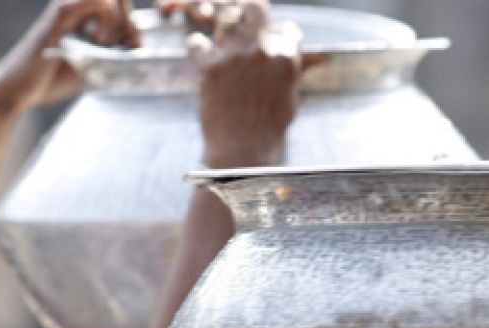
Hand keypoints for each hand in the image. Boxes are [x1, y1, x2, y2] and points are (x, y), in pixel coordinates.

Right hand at [0, 0, 138, 118]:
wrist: (17, 91)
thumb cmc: (50, 80)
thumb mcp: (91, 65)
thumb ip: (111, 52)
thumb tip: (139, 49)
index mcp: (82, 13)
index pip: (119, 2)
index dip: (133, 21)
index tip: (134, 45)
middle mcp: (75, 3)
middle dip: (131, 22)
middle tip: (130, 46)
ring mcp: (67, 4)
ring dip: (121, 20)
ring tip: (110, 45)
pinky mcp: (60, 12)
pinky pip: (96, 1)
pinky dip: (107, 21)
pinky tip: (98, 42)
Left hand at [188, 1, 314, 168]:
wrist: (242, 151)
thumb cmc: (268, 131)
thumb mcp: (289, 99)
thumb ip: (289, 73)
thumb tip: (291, 61)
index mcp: (286, 57)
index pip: (286, 28)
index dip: (278, 35)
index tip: (271, 42)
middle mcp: (262, 50)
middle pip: (257, 9)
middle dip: (251, 13)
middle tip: (245, 23)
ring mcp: (234, 56)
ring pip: (226, 18)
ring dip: (224, 26)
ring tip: (221, 36)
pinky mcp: (210, 68)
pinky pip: (197, 43)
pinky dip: (196, 45)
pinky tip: (198, 48)